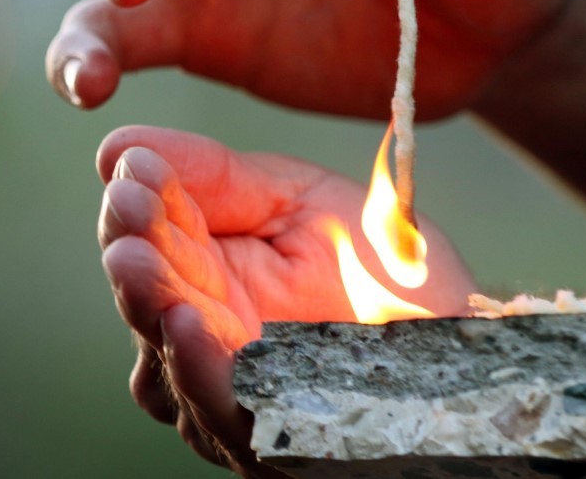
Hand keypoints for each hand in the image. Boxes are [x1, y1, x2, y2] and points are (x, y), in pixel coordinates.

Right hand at [94, 125, 476, 475]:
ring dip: (151, 314)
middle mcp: (204, 342)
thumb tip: (116, 148)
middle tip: (128, 214)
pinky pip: (227, 416)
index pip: (147, 244)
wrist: (470, 329)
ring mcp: (234, 396)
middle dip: (134, 258)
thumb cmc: (380, 264)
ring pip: (169, 371)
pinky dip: (201, 375)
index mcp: (203, 278)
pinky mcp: (276, 438)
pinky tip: (188, 326)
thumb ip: (214, 176)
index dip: (134, 209)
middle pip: (147, 308)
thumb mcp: (296, 200)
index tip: (132, 169)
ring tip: (142, 266)